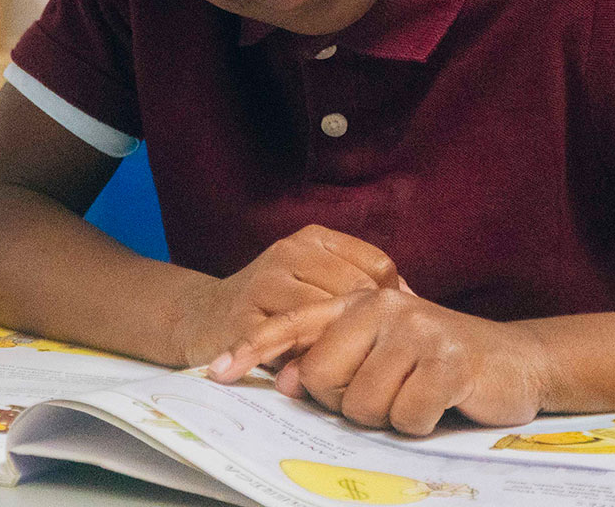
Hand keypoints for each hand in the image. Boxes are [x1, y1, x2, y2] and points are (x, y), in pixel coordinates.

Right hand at [170, 224, 405, 367]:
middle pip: (357, 295)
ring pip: (329, 323)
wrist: (200, 318)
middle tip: (376, 357)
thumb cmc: (271, 304)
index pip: (376, 266)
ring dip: (344, 351)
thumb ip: (357, 285)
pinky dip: (312, 367)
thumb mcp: (313, 279)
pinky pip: (295, 350)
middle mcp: (289, 254)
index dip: (390, 300)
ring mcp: (265, 286)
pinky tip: (318, 376)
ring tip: (350, 370)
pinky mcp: (246, 322)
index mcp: (312, 239)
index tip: (390, 327)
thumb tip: (414, 304)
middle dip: (369, 330)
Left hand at [209, 289, 549, 435]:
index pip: (296, 325)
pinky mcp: (449, 360)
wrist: (517, 361)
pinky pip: (406, 416)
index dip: (255, 350)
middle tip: (387, 391)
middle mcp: (384, 307)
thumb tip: (290, 381)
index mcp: (361, 302)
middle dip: (349, 402)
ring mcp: (418, 330)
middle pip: (323, 380)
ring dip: (389, 416)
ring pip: (363, 406)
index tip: (218, 372)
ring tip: (418, 393)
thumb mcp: (381, 354)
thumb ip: (333, 360)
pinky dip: (422, 422)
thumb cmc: (439, 362)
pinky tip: (441, 401)